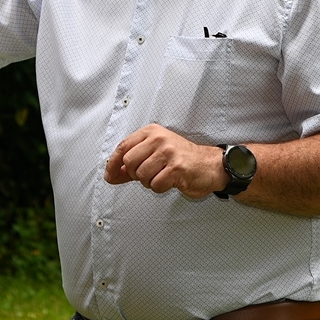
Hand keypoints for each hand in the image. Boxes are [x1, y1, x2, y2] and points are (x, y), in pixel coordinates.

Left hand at [105, 124, 226, 199]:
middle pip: (130, 162)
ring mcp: (168, 152)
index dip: (113, 164)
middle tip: (149, 175)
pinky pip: (156, 184)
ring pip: (142, 175)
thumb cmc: (180, 159)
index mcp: (151, 132)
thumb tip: (111, 175)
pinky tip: (170, 181)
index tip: (110, 176)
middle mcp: (159, 139)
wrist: (209, 164)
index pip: (123, 146)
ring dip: (149, 182)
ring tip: (161, 177)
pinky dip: (160, 187)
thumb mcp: (154, 154)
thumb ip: (132, 164)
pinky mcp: (177, 168)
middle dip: (135, 174)